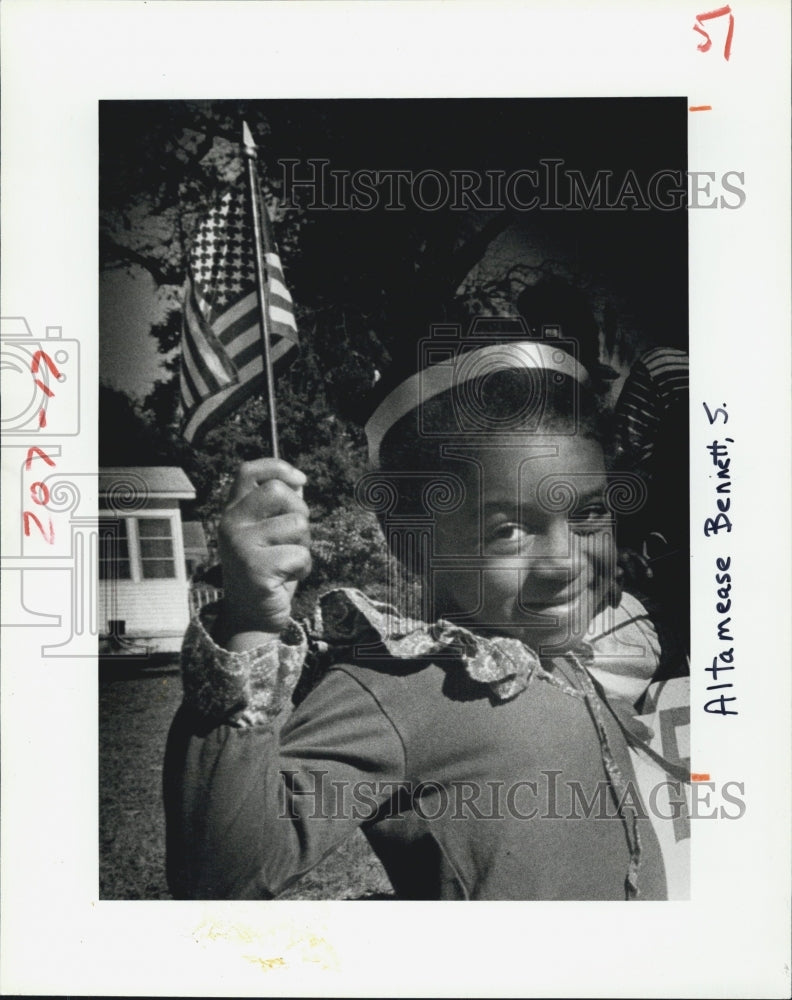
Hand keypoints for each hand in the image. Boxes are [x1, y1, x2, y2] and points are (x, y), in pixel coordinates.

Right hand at [216, 459, 310, 645]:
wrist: (251, 617)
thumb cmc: (267, 571)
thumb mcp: (268, 535)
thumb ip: (278, 509)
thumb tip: (298, 482)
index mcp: (232, 512)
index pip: (248, 471)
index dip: (277, 467)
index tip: (300, 479)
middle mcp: (230, 524)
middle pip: (278, 491)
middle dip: (300, 511)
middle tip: (296, 536)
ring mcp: (240, 545)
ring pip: (297, 524)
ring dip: (304, 545)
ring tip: (288, 562)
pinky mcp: (256, 568)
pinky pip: (300, 554)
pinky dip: (303, 568)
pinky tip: (287, 578)